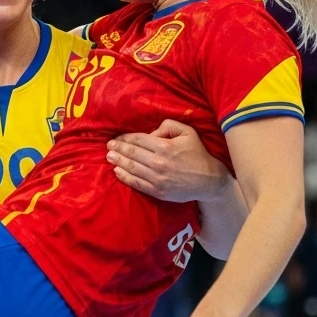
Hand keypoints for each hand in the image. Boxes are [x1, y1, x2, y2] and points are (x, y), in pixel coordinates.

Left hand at [106, 121, 231, 202]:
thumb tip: (151, 132)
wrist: (209, 181)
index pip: (139, 140)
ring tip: (109, 157)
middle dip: (118, 148)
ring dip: (118, 162)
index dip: (126, 138)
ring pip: (132, 168)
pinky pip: (137, 183)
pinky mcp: (158, 191)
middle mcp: (158, 162)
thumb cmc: (198, 154)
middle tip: (108, 146)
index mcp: (165, 146)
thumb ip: (169, 126)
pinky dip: (125, 177)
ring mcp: (157, 179)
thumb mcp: (188, 132)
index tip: (117, 137)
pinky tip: (117, 172)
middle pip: (132, 154)